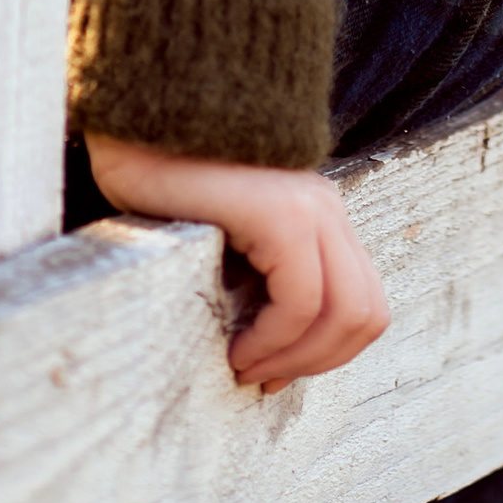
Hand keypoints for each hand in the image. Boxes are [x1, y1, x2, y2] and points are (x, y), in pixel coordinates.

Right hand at [83, 134, 389, 388]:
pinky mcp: (281, 212)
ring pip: (345, 314)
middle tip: (260, 376)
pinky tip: (235, 347)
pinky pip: (301, 301)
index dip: (326, 354)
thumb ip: (266, 282)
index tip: (273, 372)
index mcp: (322, 215)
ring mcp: (310, 205)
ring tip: (245, 365)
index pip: (364, 304)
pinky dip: (273, 341)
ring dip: (295, 359)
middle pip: (366, 315)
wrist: (136, 126)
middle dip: (316, 364)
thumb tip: (278, 365)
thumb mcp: (231, 245)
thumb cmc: (167, 192)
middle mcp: (326, 207)